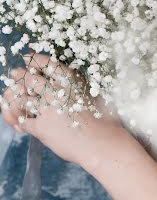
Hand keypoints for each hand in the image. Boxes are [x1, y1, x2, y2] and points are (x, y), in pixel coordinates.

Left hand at [1, 53, 127, 170]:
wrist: (101, 141)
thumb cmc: (103, 118)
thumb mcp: (90, 92)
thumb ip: (74, 83)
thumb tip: (61, 78)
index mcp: (69, 79)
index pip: (45, 63)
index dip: (33, 59)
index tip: (27, 57)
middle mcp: (55, 91)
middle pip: (27, 78)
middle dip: (18, 76)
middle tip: (14, 76)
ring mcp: (46, 109)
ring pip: (19, 98)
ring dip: (12, 97)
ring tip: (9, 97)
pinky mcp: (41, 128)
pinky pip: (21, 121)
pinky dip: (16, 121)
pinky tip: (17, 121)